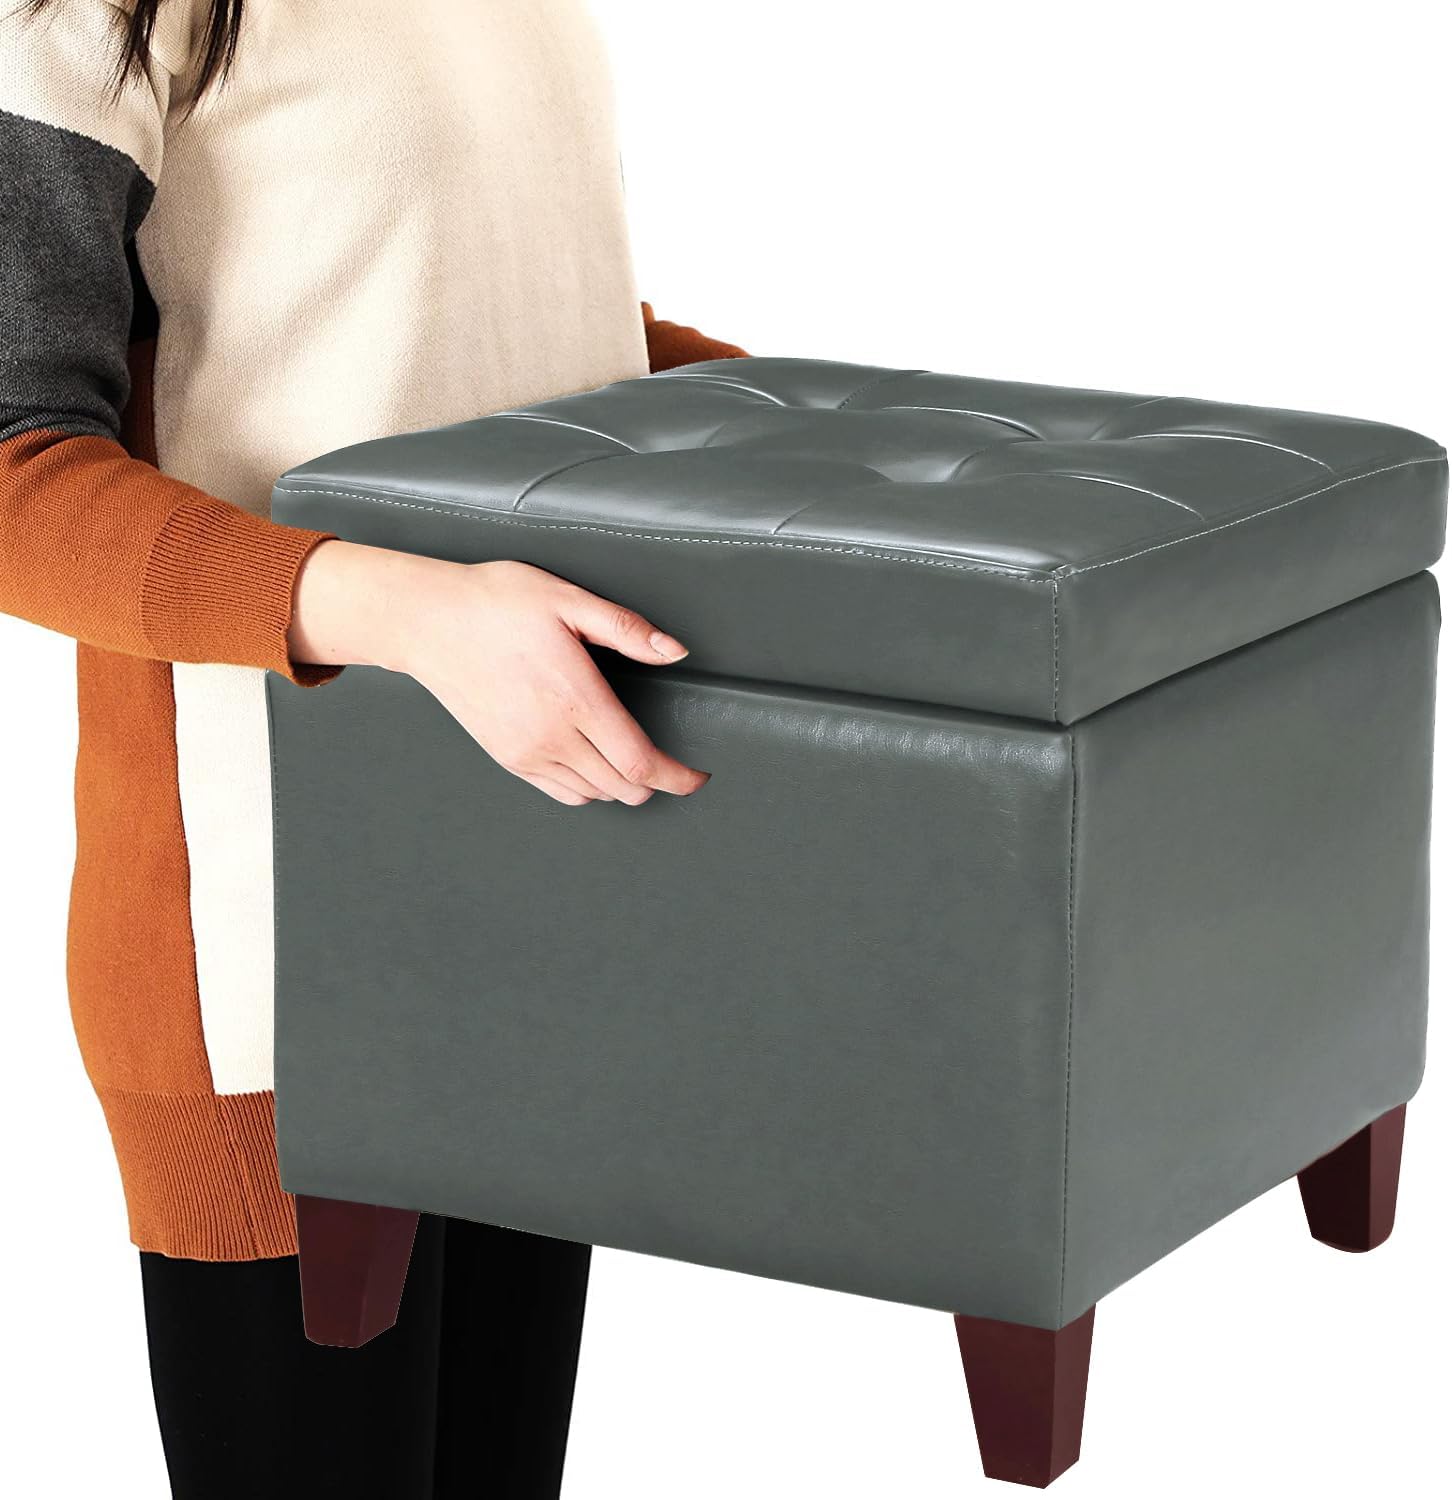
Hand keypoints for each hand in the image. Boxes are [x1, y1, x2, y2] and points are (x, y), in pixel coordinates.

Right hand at [288, 541, 708, 805]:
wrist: (426, 622)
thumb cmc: (495, 602)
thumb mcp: (566, 599)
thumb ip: (626, 629)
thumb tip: (675, 650)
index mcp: (574, 698)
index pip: (640, 763)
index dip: (677, 778)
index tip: (697, 777)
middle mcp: (551, 736)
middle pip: (622, 788)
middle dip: (657, 783)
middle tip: (673, 765)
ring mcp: (525, 752)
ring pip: (593, 795)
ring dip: (622, 785)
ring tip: (635, 760)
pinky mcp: (506, 757)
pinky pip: (560, 793)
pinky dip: (588, 789)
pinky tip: (595, 764)